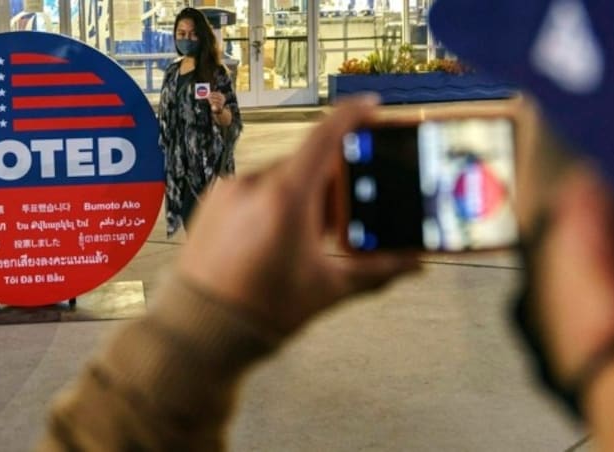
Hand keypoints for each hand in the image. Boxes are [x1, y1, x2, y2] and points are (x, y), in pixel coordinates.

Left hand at [176, 95, 420, 333]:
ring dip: (300, 194)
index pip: (326, 136)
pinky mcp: (212, 203)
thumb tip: (415, 264)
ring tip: (308, 235)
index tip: (372, 106)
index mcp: (287, 196)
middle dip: (330, 182)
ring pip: (279, 177)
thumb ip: (377, 271)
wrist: (198, 331)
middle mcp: (254, 183)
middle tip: (343, 215)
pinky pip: (253, 189)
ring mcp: (229, 191)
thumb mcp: (328, 289)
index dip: (353, 115)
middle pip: (306, 163)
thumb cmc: (263, 312)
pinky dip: (272, 202)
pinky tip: (277, 237)